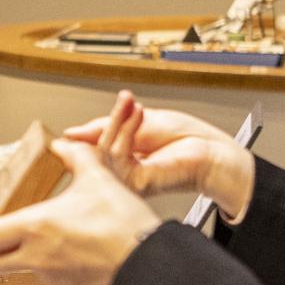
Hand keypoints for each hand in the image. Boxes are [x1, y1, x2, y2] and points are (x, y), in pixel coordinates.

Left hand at [0, 140, 163, 284]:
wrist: (147, 263)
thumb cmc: (124, 226)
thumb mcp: (98, 179)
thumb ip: (77, 157)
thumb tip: (66, 147)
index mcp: (35, 226)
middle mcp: (36, 256)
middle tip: (7, 236)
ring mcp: (51, 277)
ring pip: (21, 271)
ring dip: (26, 257)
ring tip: (50, 241)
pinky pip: (50, 281)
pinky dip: (54, 269)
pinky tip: (74, 254)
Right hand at [64, 90, 254, 219]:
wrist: (213, 151)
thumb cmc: (186, 139)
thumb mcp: (137, 122)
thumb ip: (103, 127)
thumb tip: (71, 133)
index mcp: (121, 159)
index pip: (91, 146)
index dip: (86, 130)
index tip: (83, 119)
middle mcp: (122, 173)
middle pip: (94, 149)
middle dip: (107, 121)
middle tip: (123, 101)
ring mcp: (127, 180)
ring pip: (103, 151)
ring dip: (117, 122)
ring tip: (133, 106)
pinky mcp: (135, 183)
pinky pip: (117, 155)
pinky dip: (125, 130)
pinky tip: (137, 116)